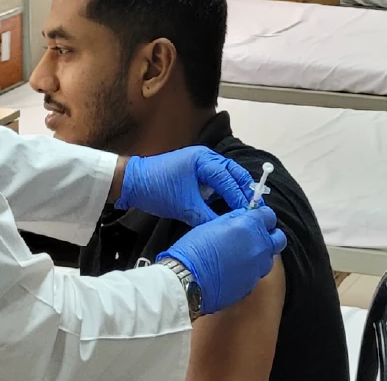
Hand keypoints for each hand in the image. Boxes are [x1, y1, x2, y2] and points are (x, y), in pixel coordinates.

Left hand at [116, 146, 256, 226]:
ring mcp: (201, 162)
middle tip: (253, 208)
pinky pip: (217, 179)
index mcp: (204, 160)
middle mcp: (206, 157)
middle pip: (233, 172)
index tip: (249, 213)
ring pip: (227, 175)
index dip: (240, 197)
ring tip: (245, 207)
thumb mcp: (184, 206)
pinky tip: (229, 204)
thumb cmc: (157, 190)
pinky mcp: (196, 171)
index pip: (229, 178)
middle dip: (244, 190)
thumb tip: (224, 229)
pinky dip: (225, 190)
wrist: (133, 183)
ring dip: (236, 190)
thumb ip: (206, 216)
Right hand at [160, 207, 287, 314]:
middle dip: (270, 235)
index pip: (269, 216)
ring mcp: (257, 268)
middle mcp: (259, 247)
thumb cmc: (194, 249)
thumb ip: (234, 219)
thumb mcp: (212, 224)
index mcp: (250, 227)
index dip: (262, 216)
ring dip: (261, 255)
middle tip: (255, 236)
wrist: (186, 282)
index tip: (254, 219)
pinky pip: (256, 274)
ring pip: (269, 259)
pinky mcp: (251, 285)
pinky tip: (234, 270)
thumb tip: (244, 216)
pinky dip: (250, 270)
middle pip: (278, 239)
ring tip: (243, 255)